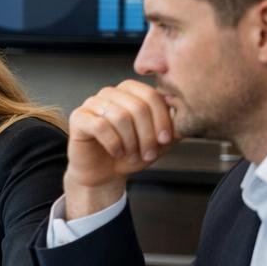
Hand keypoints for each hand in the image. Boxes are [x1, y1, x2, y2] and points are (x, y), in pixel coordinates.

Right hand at [64, 80, 177, 218]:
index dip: (162, 119)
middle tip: (148, 152)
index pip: (152, 96)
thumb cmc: (129, 154)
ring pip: (120, 116)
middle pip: (137, 106)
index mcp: (131, 91)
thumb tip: (188, 113)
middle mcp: (111, 92)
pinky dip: (113, 143)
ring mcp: (93, 103)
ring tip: (131, 153)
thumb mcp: (158, 141)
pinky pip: (100, 126)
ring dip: (130, 141)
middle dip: (147, 134)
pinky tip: (116, 151)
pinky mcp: (78, 117)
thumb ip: (173, 127)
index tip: (165, 140)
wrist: (103, 173)